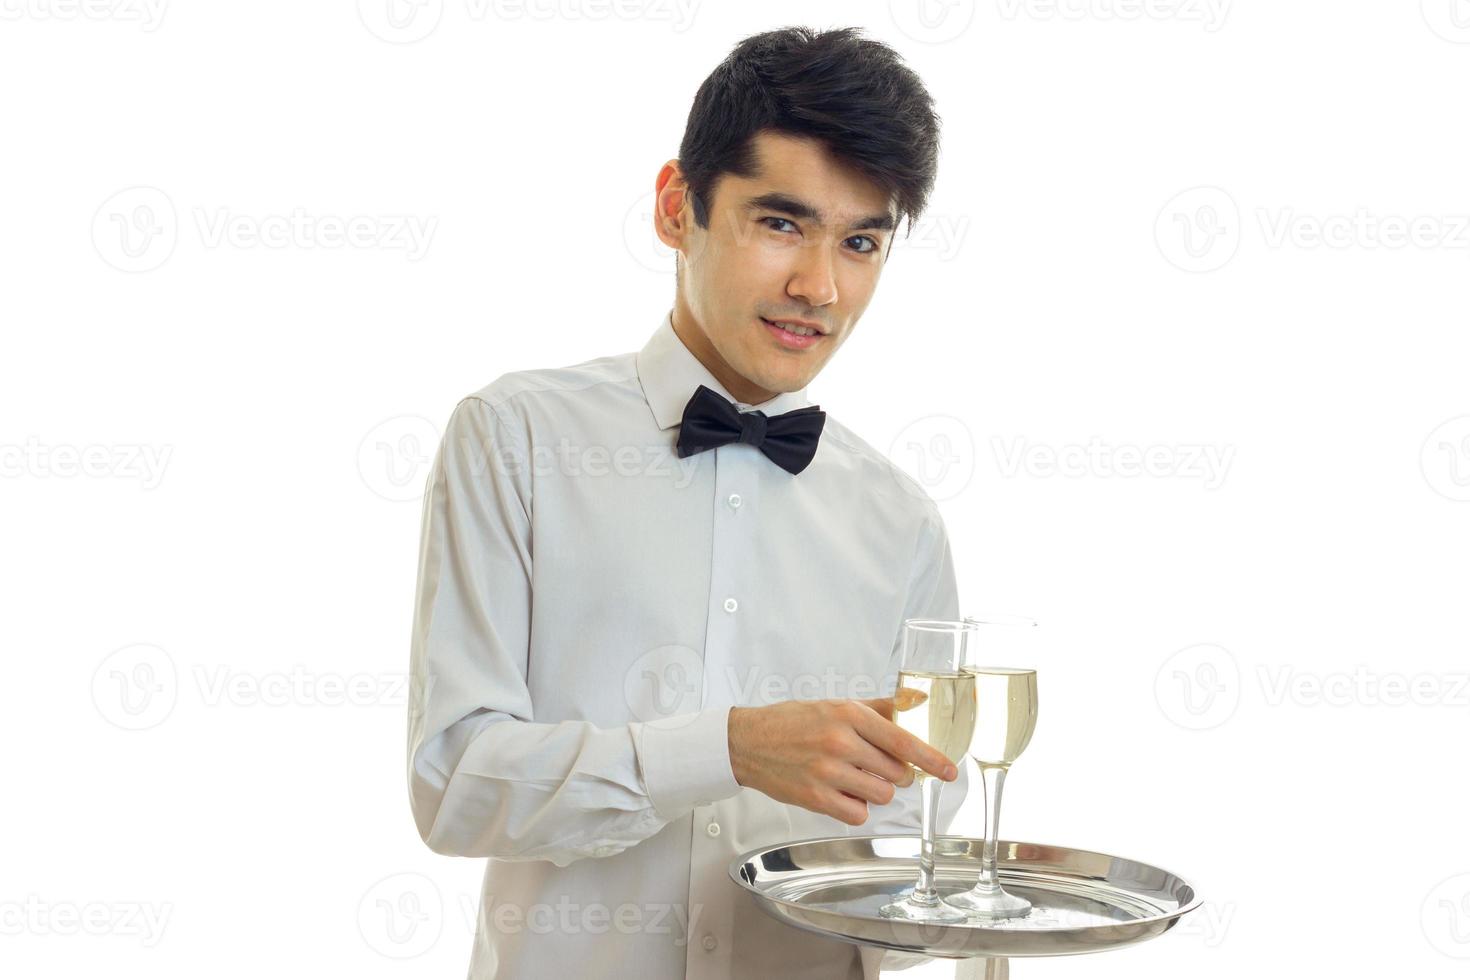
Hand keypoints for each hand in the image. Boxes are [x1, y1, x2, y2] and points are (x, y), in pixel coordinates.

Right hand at [726, 698, 959, 825]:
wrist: (749, 742)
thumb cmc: (794, 722)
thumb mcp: (837, 705)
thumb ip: (880, 707)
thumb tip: (917, 702)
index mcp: (848, 715)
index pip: (903, 742)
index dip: (931, 759)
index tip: (949, 771)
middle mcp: (840, 742)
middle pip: (897, 773)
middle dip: (897, 774)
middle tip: (877, 766)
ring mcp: (827, 773)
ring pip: (881, 795)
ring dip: (877, 790)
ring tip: (856, 777)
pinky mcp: (815, 798)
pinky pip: (859, 814)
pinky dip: (857, 807)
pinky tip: (843, 792)